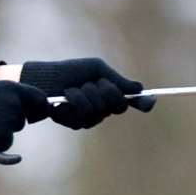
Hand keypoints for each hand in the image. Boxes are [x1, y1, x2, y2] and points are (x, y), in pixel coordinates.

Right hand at [0, 77, 50, 151]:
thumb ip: (3, 86)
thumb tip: (15, 89)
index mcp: (13, 88)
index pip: (39, 98)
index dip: (38, 106)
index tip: (37, 112)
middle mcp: (14, 104)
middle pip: (21, 118)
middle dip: (10, 120)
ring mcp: (9, 122)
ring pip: (12, 130)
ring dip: (1, 131)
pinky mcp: (2, 138)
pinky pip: (5, 144)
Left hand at [18, 57, 156, 128]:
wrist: (44, 79)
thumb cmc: (70, 71)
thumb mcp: (95, 70)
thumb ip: (116, 80)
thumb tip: (140, 88)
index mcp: (111, 94)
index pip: (132, 101)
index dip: (143, 101)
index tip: (151, 100)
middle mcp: (104, 109)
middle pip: (118, 106)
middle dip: (106, 91)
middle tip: (93, 82)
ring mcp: (90, 119)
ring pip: (99, 111)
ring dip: (84, 94)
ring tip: (72, 88)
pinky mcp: (74, 124)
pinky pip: (81, 116)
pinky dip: (72, 101)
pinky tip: (63, 97)